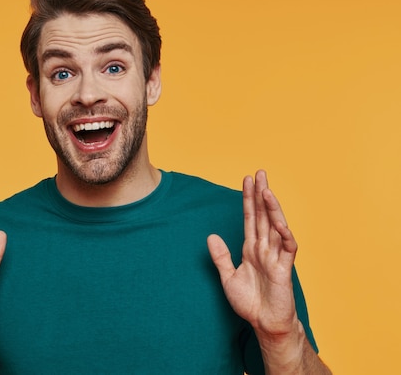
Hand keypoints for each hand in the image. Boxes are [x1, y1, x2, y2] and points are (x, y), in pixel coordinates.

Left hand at [207, 170, 297, 337]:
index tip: (246, 180)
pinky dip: (284, 234)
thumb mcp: (228, 277)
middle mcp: (264, 248)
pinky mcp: (285, 269)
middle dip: (261, 194)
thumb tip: (210, 236)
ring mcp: (276, 257)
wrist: (265, 324)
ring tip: (267, 190)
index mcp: (251, 248)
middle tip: (260, 173)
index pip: (249, 218)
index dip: (248, 199)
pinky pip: (287, 248)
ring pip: (275, 227)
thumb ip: (221, 257)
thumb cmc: (250, 303)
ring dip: (272, 208)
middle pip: (263, 216)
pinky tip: (279, 222)